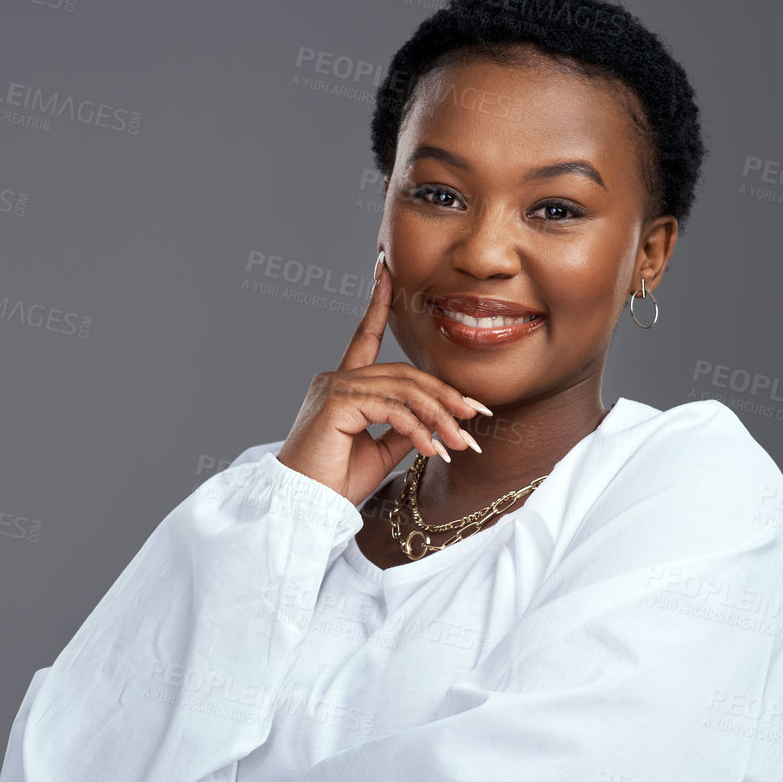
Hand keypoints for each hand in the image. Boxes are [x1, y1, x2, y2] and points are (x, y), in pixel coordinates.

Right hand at [276, 251, 491, 504]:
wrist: (306, 508)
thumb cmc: (335, 483)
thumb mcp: (380, 451)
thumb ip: (403, 427)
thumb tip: (432, 419)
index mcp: (342, 387)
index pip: (364, 338)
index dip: (377, 305)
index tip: (385, 273)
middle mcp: (335, 379)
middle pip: (403, 373)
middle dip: (444, 394)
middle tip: (476, 417)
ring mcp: (333, 388)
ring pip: (402, 390)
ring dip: (438, 417)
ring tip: (461, 443)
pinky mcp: (335, 403)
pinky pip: (391, 408)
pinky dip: (417, 428)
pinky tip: (432, 449)